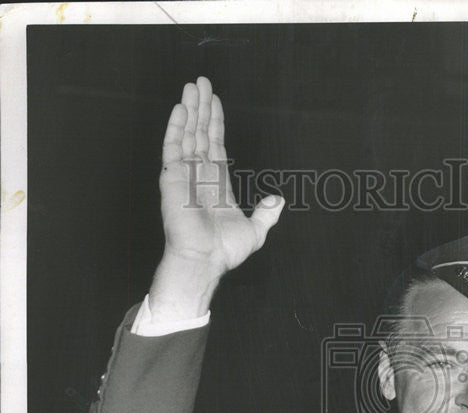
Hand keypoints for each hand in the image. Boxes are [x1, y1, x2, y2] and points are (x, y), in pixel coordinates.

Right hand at [150, 77, 283, 319]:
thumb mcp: (255, 231)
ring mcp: (184, 175)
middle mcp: (199, 175)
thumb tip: (278, 201)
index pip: (215, 146)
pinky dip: (176, 127)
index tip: (214, 102)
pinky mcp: (172, 178)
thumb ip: (266, 214)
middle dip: (201, 107)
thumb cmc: (224, 251)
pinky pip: (173, 147)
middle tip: (201, 81)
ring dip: (190, 109)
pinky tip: (181, 108)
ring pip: (187, 134)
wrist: (205, 259)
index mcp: (217, 184)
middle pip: (200, 134)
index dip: (215, 123)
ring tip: (192, 85)